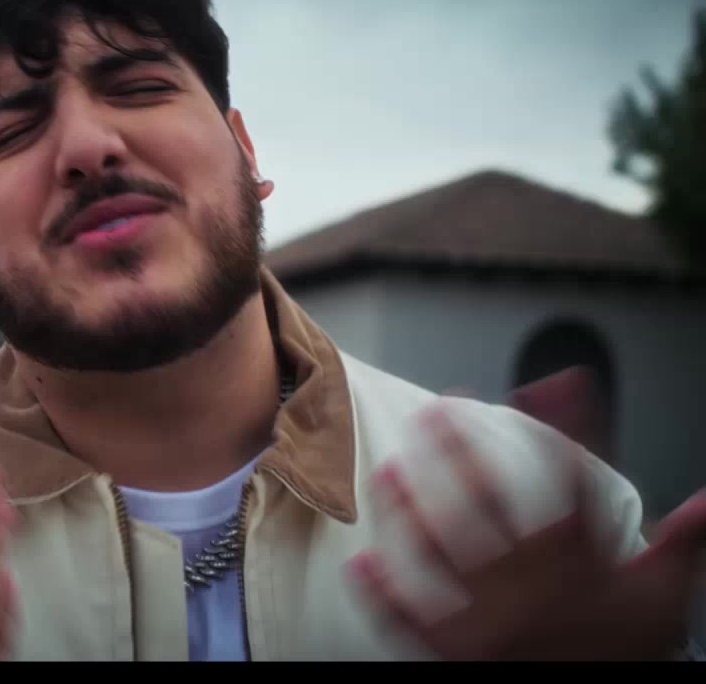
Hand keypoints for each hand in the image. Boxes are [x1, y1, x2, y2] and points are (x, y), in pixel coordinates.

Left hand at [347, 399, 705, 659]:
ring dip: (408, 506)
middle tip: (439, 407)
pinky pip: (408, 621)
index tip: (556, 383)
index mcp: (578, 563)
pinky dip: (382, 594)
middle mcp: (529, 585)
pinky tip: (360, 563)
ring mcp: (486, 618)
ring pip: (437, 552)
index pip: (573, 480)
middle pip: (487, 503)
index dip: (569, 425)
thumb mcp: (660, 596)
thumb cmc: (620, 649)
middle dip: (459, 449)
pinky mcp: (452, 651)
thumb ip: (682, 543)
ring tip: (391, 468)